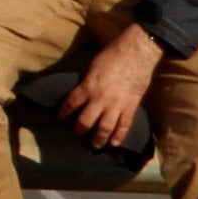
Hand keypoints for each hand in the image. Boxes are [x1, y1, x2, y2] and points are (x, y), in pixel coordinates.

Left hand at [65, 25, 161, 150]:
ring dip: (99, 138)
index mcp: (87, 87)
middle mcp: (100, 99)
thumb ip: (88, 82)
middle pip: (86, 120)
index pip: (71, 103)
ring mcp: (116, 104)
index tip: (62, 117)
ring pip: (105, 127)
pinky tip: (114, 143)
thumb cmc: (112, 55)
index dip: (65, 111)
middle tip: (78, 133)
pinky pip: (124, 125)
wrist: (135, 53)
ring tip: (95, 145)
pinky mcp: (131, 106)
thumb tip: (84, 91)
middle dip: (80, 129)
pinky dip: (119, 136)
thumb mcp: (92, 68)